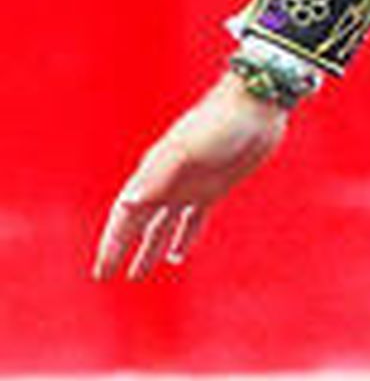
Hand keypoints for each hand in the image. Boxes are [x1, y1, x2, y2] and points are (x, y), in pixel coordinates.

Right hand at [92, 72, 288, 280]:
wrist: (257, 105)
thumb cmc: (219, 121)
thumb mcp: (188, 149)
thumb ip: (158, 175)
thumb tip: (130, 203)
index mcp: (155, 172)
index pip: (125, 214)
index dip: (112, 243)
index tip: (102, 271)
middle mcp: (169, 181)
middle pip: (139, 222)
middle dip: (122, 248)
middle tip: (108, 275)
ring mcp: (192, 185)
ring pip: (164, 224)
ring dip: (150, 246)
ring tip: (139, 273)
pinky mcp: (215, 187)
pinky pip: (194, 219)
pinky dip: (184, 237)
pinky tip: (177, 254)